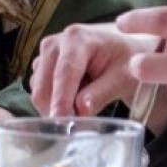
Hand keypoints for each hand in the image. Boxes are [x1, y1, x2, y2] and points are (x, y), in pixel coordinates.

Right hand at [30, 22, 166, 127]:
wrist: (126, 51)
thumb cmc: (128, 62)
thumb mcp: (122, 78)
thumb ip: (101, 93)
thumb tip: (81, 110)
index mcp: (78, 39)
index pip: (64, 74)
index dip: (61, 101)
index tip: (62, 123)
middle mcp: (57, 43)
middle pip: (43, 86)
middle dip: (55, 110)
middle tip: (76, 127)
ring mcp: (47, 54)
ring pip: (39, 92)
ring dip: (55, 107)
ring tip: (82, 106)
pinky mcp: (43, 65)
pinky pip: (40, 91)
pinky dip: (53, 102)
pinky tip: (74, 98)